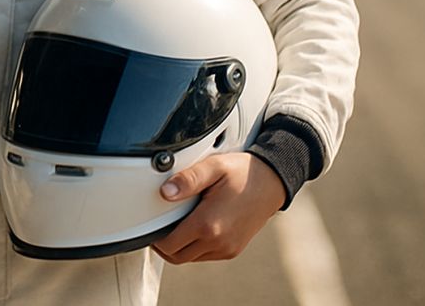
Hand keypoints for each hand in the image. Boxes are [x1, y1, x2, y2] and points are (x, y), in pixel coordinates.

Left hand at [150, 153, 284, 263]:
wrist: (272, 182)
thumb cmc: (243, 172)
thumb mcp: (213, 167)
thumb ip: (187, 179)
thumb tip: (165, 192)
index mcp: (209, 224)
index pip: (168, 245)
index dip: (154, 236)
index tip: (151, 224)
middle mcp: (218, 242)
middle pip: (176, 256)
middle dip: (162, 245)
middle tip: (158, 226)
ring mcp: (227, 248)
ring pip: (190, 258)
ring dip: (178, 246)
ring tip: (176, 223)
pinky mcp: (233, 250)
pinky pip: (205, 255)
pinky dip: (194, 246)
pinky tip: (192, 227)